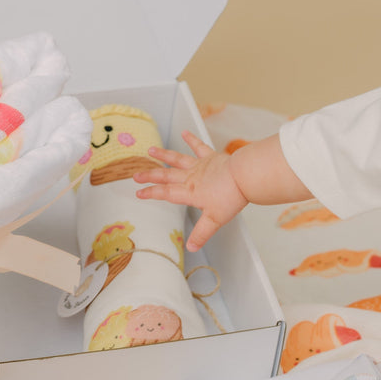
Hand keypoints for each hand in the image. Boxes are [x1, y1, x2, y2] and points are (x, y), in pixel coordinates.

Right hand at [133, 131, 247, 251]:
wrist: (245, 176)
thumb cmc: (231, 197)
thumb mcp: (215, 220)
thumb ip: (201, 234)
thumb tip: (191, 248)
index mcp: (190, 192)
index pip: (166, 193)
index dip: (151, 193)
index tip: (138, 193)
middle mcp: (191, 177)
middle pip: (166, 175)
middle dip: (150, 175)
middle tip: (136, 175)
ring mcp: (200, 165)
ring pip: (177, 159)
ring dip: (163, 154)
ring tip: (150, 149)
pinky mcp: (211, 157)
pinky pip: (198, 147)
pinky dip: (191, 139)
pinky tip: (184, 132)